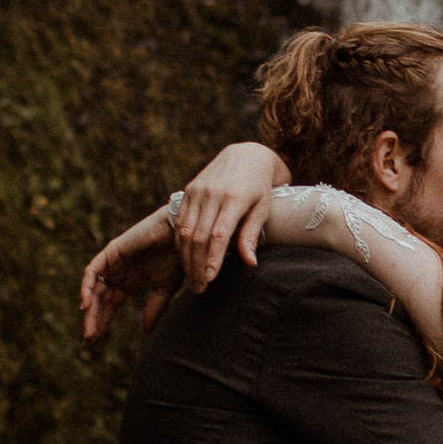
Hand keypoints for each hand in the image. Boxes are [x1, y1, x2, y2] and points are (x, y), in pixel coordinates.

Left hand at [79, 210, 182, 351]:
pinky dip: (86, 287)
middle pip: (98, 300)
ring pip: (93, 288)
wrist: (186, 234)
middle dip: (92, 321)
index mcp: (130, 281)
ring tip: (89, 330)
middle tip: (88, 342)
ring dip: (89, 309)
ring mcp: (114, 261)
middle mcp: (118, 272)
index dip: (101, 323)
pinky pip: (92, 271)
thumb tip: (146, 332)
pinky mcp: (112, 251)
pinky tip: (86, 305)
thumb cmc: (180, 256)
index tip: (93, 342)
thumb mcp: (167, 288)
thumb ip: (155, 308)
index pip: (109, 305)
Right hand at [173, 140, 287, 291]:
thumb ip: (252, 235)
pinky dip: (181, 242)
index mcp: (234, 198)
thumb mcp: (262, 209)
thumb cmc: (260, 187)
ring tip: (192, 278)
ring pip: (185, 231)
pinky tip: (185, 259)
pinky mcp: (188, 190)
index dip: (212, 259)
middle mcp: (212, 193)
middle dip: (196, 265)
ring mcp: (197, 191)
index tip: (209, 280)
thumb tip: (250, 264)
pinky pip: (180, 221)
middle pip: (198, 236)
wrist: (246, 155)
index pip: (218, 235)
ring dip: (186, 257)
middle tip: (199, 287)